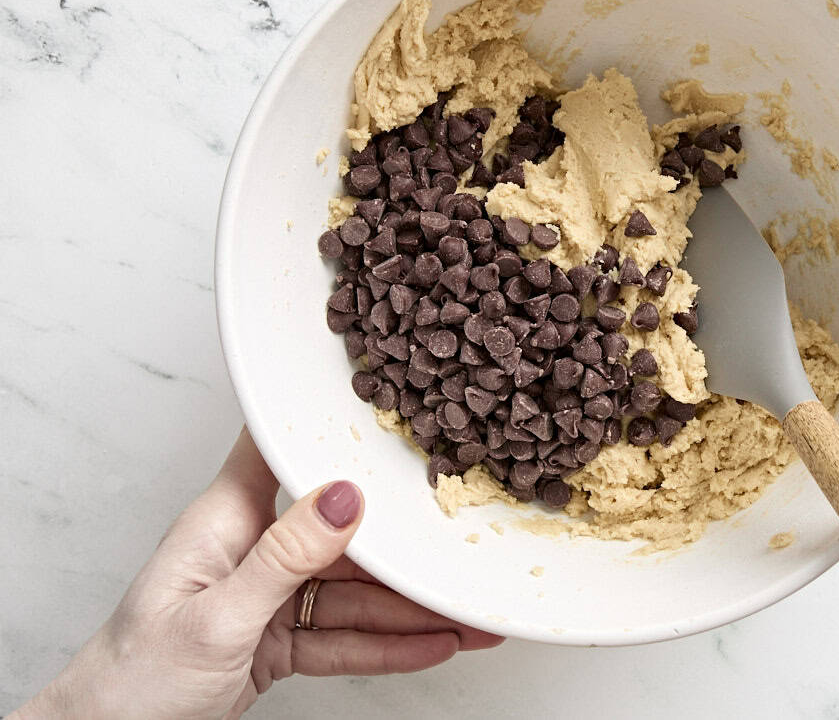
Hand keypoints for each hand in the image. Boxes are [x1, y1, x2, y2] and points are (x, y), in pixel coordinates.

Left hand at [16, 428, 501, 718]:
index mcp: (227, 518)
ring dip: (412, 608)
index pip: (279, 447)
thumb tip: (344, 497)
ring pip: (355, 592)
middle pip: (344, 533)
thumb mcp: (217, 617)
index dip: (329, 420)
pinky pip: (345, 635)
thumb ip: (285, 558)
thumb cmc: (131, 678)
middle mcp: (253, 546)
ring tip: (468, 615)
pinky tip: (432, 643)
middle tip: (461, 549)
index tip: (389, 402)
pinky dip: (389, 645)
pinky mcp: (279, 637)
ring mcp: (269, 593)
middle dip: (406, 549)